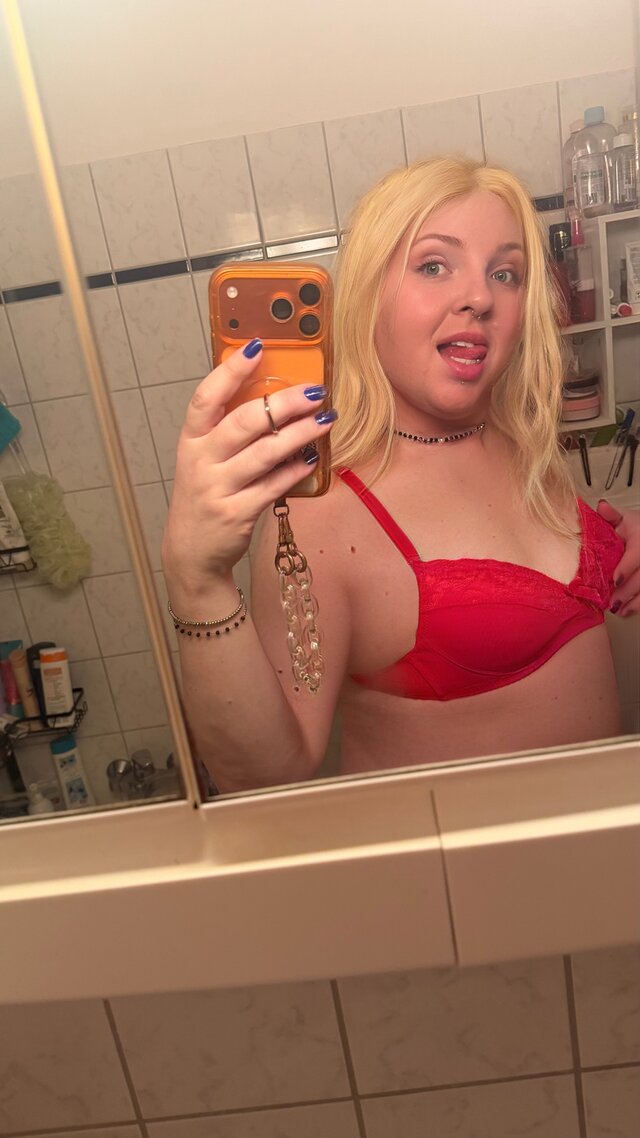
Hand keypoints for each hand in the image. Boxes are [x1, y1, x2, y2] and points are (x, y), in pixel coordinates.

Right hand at [161, 341, 335, 593]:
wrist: (191, 551)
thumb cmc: (206, 494)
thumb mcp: (204, 458)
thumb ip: (227, 429)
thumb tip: (273, 394)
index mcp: (191, 440)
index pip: (206, 397)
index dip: (230, 370)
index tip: (257, 347)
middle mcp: (201, 461)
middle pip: (244, 422)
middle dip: (283, 403)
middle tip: (315, 391)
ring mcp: (218, 488)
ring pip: (265, 453)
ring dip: (299, 434)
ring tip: (325, 420)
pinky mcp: (237, 513)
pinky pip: (274, 486)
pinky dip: (295, 470)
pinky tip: (313, 458)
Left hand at [597, 499, 639, 616]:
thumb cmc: (636, 528)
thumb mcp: (625, 519)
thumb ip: (611, 516)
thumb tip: (602, 507)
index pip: (638, 554)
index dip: (627, 567)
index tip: (615, 579)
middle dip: (627, 590)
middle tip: (611, 602)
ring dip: (634, 602)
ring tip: (617, 610)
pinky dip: (638, 605)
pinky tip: (626, 611)